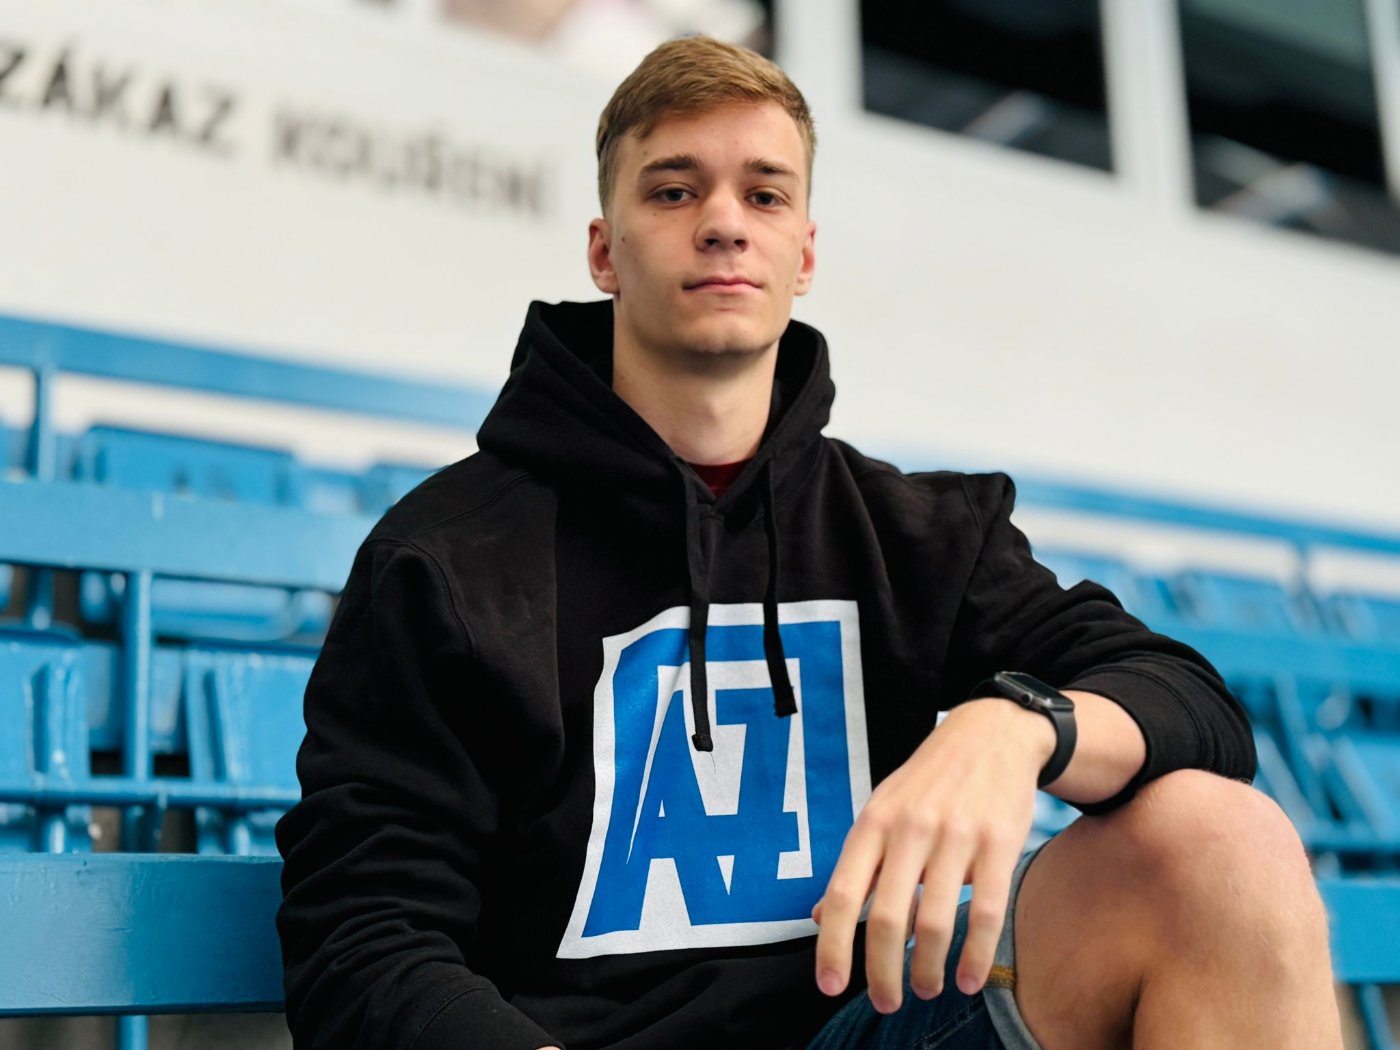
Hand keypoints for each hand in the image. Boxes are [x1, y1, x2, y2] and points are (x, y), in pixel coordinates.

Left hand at [812, 698, 1053, 1012]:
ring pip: (937, 921)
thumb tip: (821, 916)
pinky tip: (970, 979)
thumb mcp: (881, 810)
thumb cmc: (928, 782)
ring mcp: (956, 835)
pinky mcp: (1000, 842)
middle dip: (883, 973)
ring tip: (925, 990)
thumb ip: (856, 865)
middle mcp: (910, 829)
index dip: (833, 945)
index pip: (844, 894)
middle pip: (889, 918)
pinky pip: (987, 911)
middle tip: (886, 1003)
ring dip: (928, 969)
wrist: (990, 734)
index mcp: (873, 823)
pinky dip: (977, 955)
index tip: (830, 987)